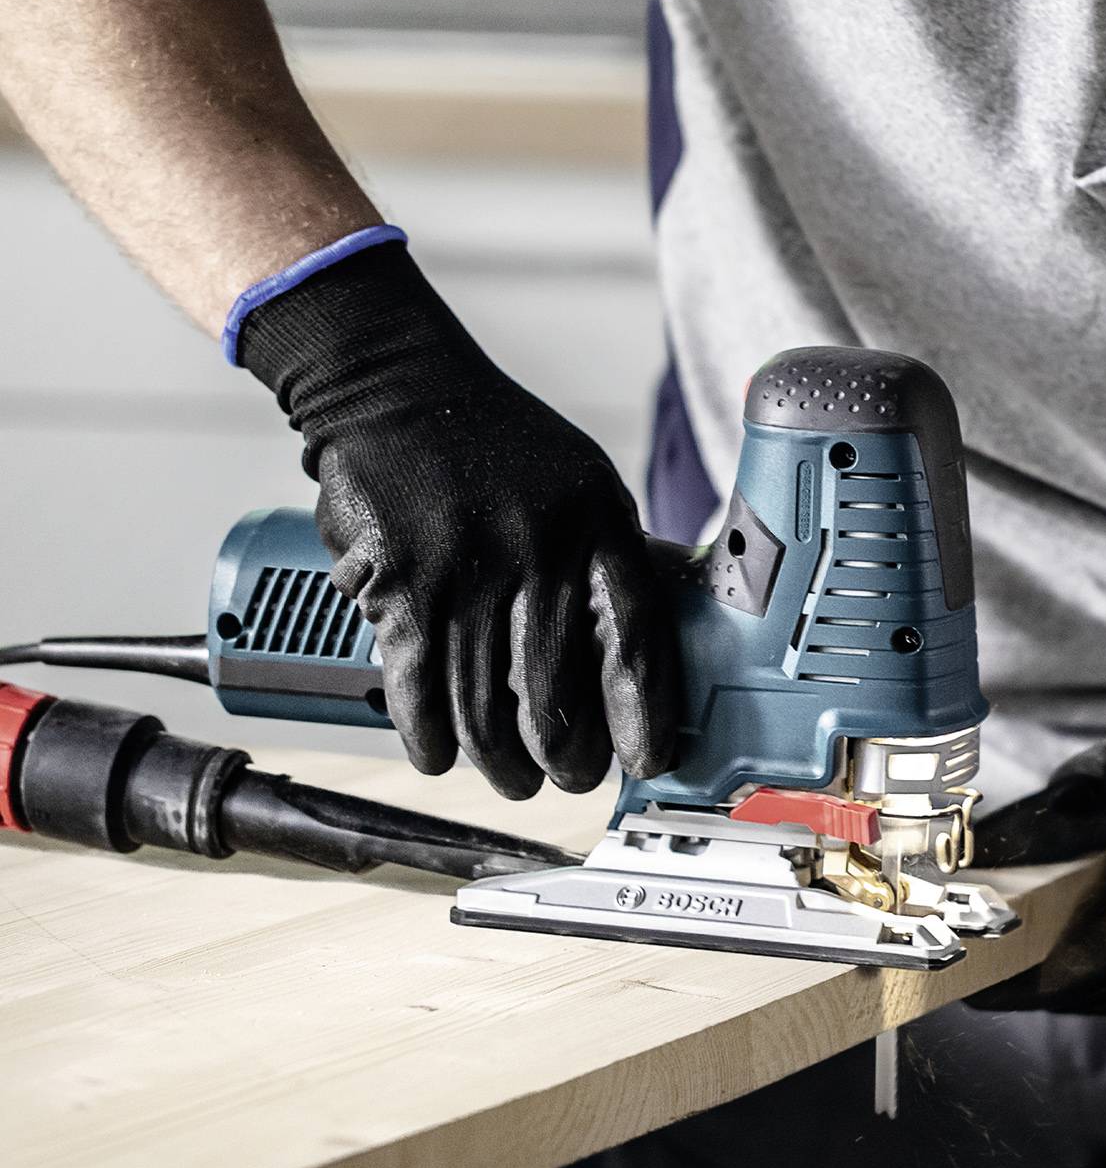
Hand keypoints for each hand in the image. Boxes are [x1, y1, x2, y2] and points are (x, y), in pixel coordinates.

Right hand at [237, 241, 677, 799]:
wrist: (396, 387)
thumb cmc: (496, 447)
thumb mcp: (579, 485)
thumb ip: (606, 560)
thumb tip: (641, 656)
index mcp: (597, 521)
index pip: (636, 635)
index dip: (644, 710)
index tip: (648, 760)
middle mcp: (538, 546)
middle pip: (556, 691)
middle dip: (565, 757)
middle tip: (567, 779)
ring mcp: (465, 567)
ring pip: (484, 704)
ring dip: (498, 761)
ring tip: (511, 778)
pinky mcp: (399, 583)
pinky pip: (418, 687)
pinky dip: (428, 736)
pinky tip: (439, 754)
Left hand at [969, 653, 1105, 1019]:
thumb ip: (1061, 813)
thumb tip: (979, 850)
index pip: (1066, 979)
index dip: (998, 975)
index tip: (940, 962)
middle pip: (1076, 991)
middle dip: (1019, 962)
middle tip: (958, 932)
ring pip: (1098, 993)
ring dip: (1054, 962)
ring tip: (1004, 922)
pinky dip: (1090, 957)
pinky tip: (1066, 920)